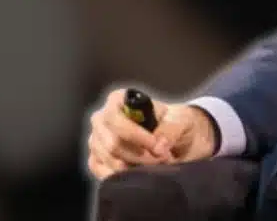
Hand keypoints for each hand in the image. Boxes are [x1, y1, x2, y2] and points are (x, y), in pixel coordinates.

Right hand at [86, 89, 216, 178]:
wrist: (174, 139)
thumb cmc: (173, 123)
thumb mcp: (180, 119)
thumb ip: (171, 129)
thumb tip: (159, 146)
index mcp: (118, 100)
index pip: (115, 118)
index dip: (136, 136)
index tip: (156, 146)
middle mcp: (101, 119)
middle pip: (112, 144)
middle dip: (141, 156)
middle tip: (162, 158)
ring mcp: (96, 141)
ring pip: (111, 161)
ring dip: (137, 168)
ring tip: (157, 163)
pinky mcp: (97, 161)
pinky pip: (105, 174)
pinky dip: (126, 178)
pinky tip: (142, 172)